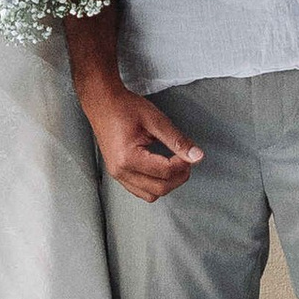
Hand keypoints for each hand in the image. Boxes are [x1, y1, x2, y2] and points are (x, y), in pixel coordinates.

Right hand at [80, 77, 203, 203]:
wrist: (102, 103)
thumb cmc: (124, 108)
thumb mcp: (155, 120)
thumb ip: (177, 140)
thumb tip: (196, 156)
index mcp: (128, 158)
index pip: (165, 172)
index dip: (183, 165)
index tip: (190, 154)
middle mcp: (120, 171)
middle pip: (159, 189)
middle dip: (178, 177)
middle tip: (186, 161)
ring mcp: (117, 175)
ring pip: (150, 195)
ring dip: (167, 184)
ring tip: (175, 166)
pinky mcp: (118, 174)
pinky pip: (140, 190)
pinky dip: (155, 185)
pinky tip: (162, 170)